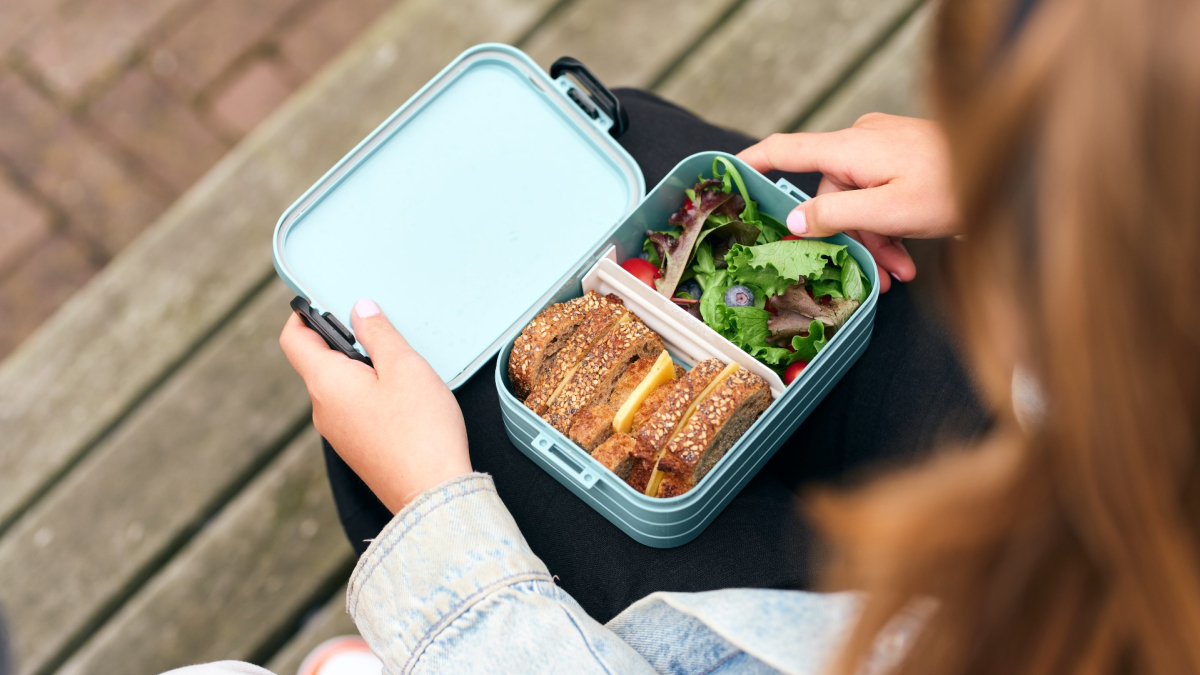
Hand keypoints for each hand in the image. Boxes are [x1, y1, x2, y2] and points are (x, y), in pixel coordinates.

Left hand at [279, 298, 471, 511]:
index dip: (303, 314)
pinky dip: (369, 393)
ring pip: (338, 386)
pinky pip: (352, 409)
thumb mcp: (405, 366)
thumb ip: (379, 333)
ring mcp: (338, 432)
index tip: (325, 301)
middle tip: (379, 331)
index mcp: (325, 382)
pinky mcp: (356, 448)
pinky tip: (402, 397)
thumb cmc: (420, 430)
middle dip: (343, 341)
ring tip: (399, 366)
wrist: (432, 493)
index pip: (293, 339)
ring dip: (361, 369)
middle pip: (318, 362)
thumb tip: (360, 310)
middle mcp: (322, 409)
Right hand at [738, 113, 958, 292]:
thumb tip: (796, 222)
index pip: (785, 150)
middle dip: (847, 239)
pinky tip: (909, 262)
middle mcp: (862, 141)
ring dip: (875, 242)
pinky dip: (890, 228)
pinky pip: (880, 196)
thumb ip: (836, 216)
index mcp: (851, 147)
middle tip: (870, 276)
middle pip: (829, 195)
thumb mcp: (889, 211)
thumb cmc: (956, 185)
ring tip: (898, 277)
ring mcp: (884, 148)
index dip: (752, 163)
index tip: (727, 175)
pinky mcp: (903, 159)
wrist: (1015, 169)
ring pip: (858, 202)